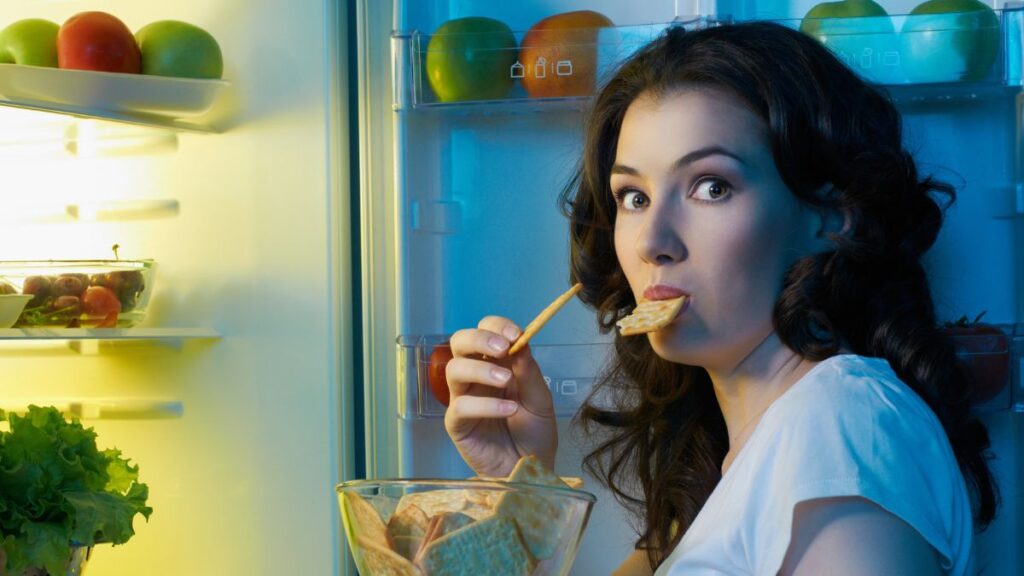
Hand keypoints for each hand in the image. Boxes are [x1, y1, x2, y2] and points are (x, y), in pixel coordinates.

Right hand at [444, 316, 557, 476]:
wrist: (531, 467)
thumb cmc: (534, 432)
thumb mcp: (540, 399)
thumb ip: (529, 372)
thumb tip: (520, 342)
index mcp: (497, 362)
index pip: (486, 330)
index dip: (496, 326)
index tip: (515, 335)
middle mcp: (476, 375)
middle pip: (459, 342)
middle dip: (478, 339)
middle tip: (502, 348)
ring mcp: (463, 397)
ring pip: (454, 370)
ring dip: (480, 370)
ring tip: (505, 381)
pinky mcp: (457, 423)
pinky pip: (461, 406)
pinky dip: (485, 405)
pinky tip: (508, 410)